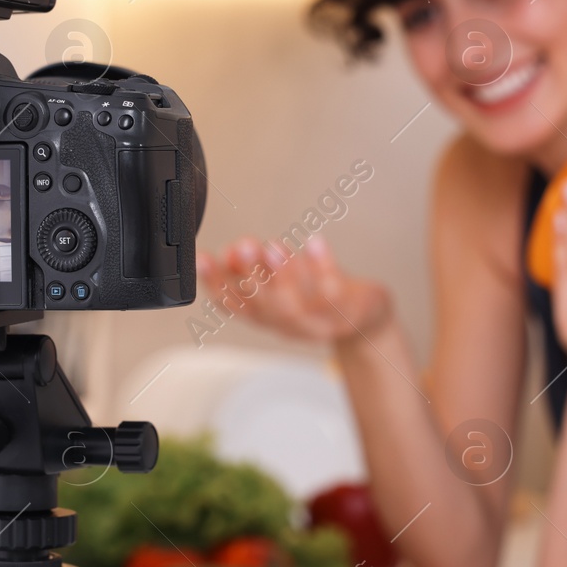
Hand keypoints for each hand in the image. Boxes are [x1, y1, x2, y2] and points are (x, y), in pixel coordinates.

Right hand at [197, 236, 391, 344]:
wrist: (364, 320)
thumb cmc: (317, 297)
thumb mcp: (279, 284)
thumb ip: (252, 270)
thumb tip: (230, 254)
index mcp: (267, 317)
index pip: (233, 304)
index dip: (214, 283)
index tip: (202, 258)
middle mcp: (289, 325)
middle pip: (265, 305)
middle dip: (251, 274)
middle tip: (244, 246)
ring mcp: (320, 322)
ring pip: (297, 303)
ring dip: (282, 275)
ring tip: (273, 247)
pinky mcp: (348, 311)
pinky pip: (335, 292)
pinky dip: (323, 267)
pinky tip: (315, 242)